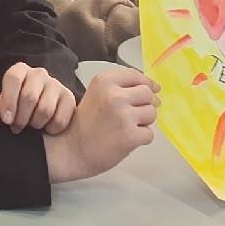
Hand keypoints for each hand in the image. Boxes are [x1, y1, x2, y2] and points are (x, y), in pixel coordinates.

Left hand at [0, 62, 76, 134]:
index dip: (8, 101)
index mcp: (20, 71)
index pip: (13, 78)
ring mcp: (56, 85)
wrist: (33, 118)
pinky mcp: (69, 99)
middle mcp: (39, 74)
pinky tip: (46, 129)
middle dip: (21, 118)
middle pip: (29, 96)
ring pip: (45, 109)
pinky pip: (60, 119)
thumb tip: (1, 109)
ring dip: (35, 124)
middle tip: (17, 128)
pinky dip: (51, 130)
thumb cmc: (14, 110)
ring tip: (31, 127)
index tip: (7, 120)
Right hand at [43, 68, 157, 183]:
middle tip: (138, 114)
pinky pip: (149, 134)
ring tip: (128, 128)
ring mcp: (124, 115)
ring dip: (144, 122)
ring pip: (152, 113)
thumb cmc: (84, 124)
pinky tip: (127, 140)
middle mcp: (115, 95)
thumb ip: (120, 88)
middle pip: (148, 93)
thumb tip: (153, 90)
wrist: (70, 150)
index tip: (154, 89)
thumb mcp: (97, 94)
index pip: (135, 75)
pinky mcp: (130, 135)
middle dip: (147, 104)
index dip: (147, 83)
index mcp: (105, 81)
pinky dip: (142, 139)